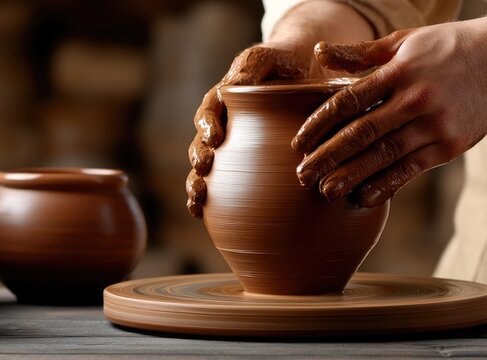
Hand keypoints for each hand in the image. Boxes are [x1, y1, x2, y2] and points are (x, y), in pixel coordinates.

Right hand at [187, 43, 310, 217]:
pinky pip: (222, 185)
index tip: (215, 139)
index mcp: (223, 98)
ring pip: (204, 169)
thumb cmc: (285, 61)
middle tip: (203, 169)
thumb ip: (250, 68)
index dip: (207, 125)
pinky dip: (208, 201)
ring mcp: (229, 148)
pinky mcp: (241, 166)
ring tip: (197, 200)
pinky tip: (201, 215)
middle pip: (201, 144)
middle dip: (198, 159)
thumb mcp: (267, 58)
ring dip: (197, 184)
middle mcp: (221, 125)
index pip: (209, 111)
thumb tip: (229, 86)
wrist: (304, 73)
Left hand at [293, 19, 486, 207]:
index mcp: (398, 72)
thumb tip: (318, 53)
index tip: (298, 143)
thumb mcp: (403, 42)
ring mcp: (434, 125)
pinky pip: (412, 169)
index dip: (320, 124)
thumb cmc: (445, 48)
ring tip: (324, 192)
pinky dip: (387, 185)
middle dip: (328, 157)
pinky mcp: (450, 146)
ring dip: (351, 176)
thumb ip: (359, 53)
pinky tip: (363, 198)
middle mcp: (415, 100)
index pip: (349, 101)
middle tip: (302, 176)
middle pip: (362, 133)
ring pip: (385, 155)